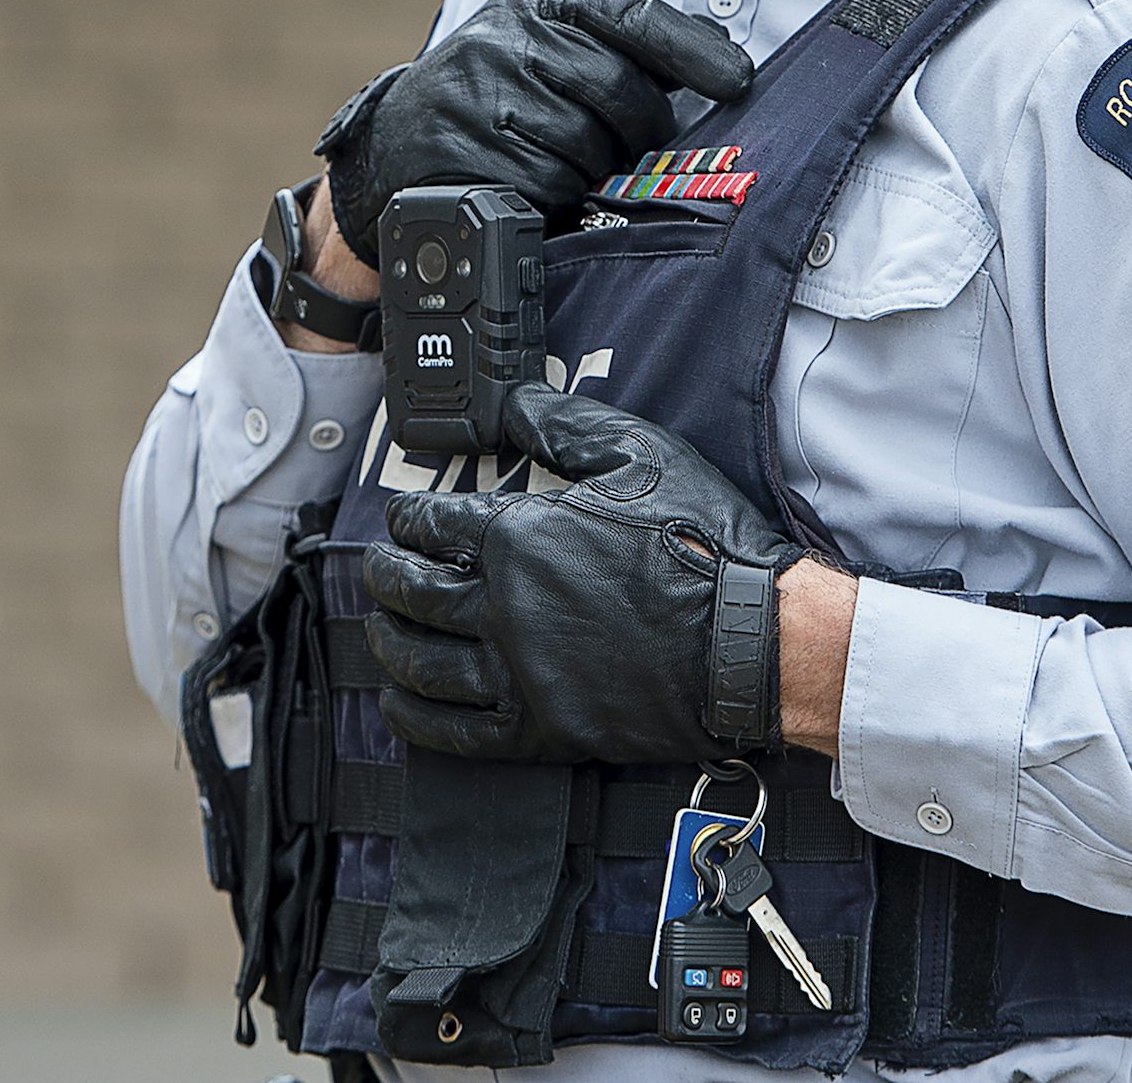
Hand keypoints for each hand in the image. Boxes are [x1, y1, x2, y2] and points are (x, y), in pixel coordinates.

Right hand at [320, 0, 754, 262]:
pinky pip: (547, 183)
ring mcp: (482, 94)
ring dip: (594, 169)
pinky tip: (540, 184)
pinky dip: (558, 196)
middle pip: (617, 89)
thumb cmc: (496, 98)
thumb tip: (719, 49)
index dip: (690, 49)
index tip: (739, 79)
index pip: (630, 14)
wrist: (398, 144)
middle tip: (636, 151)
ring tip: (574, 166)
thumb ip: (621, 47)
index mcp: (537, 7)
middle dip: (641, 131)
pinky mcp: (466, 151)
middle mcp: (506, 40)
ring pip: (585, 143)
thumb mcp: (548, 51)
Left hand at [362, 383, 805, 763]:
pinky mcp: (542, 728)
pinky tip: (398, 701)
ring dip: (388, 640)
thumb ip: (563, 424)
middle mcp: (505, 606)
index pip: (432, 524)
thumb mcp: (640, 455)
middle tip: (378, 567)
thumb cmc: (705, 544)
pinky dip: (414, 716)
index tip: (402, 518)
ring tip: (380, 627)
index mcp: (520, 537)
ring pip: (421, 660)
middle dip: (384, 575)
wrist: (752, 639)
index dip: (406, 518)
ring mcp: (520, 673)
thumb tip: (509, 402)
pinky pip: (454, 729)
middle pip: (412, 591)